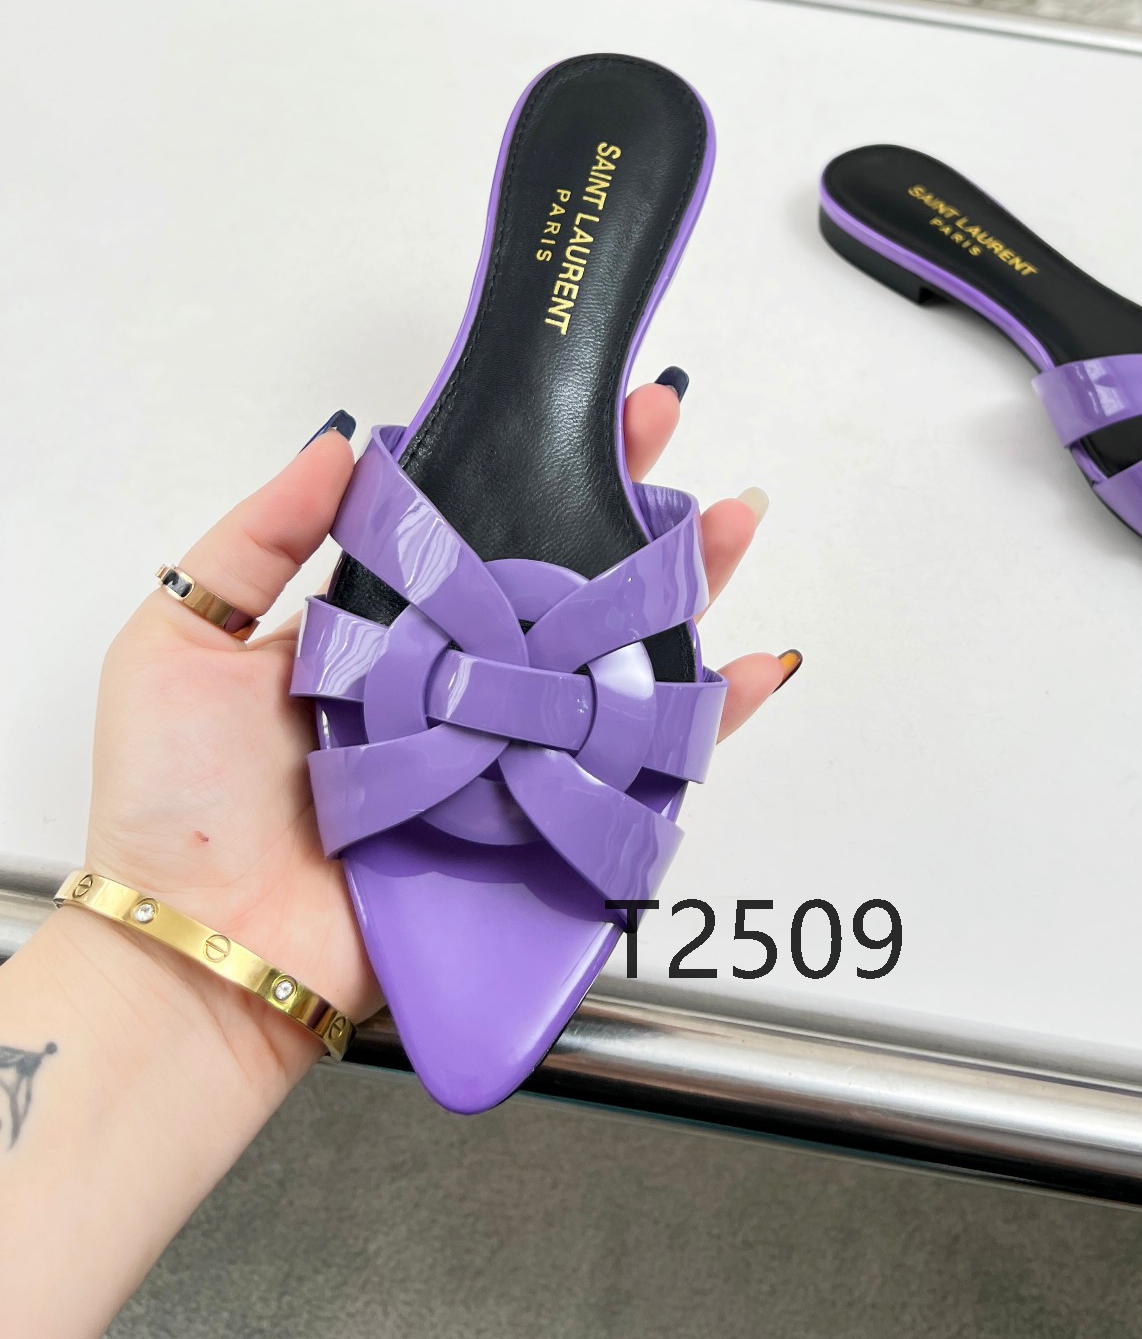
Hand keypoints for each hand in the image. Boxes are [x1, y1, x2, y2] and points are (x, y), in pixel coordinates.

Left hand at [84, 385, 789, 1081]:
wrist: (201, 953)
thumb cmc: (175, 805)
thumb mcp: (181, 640)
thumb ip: (259, 537)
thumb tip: (342, 440)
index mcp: (388, 632)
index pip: (478, 528)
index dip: (531, 464)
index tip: (577, 404)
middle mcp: (459, 684)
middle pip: (564, 580)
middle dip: (629, 503)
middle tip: (670, 430)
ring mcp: (505, 752)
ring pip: (617, 658)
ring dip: (686, 590)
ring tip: (731, 525)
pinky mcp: (538, 823)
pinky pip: (636, 769)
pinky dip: (707, 724)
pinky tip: (751, 669)